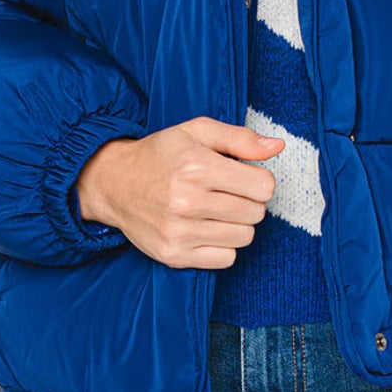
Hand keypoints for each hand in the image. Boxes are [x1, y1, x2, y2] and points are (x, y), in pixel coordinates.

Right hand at [74, 118, 284, 268]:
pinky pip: (226, 259)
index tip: (243, 176)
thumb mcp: (197, 132)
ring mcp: (179, 232)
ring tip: (217, 210)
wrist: (114, 183)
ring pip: (244, 237)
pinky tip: (206, 229)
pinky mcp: (173, 255)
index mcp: (196, 166)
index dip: (259, 179)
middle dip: (249, 201)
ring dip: (237, 224)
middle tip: (228, 192)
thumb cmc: (161, 154)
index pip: (263, 186)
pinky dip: (223, 246)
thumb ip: (240, 138)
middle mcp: (187, 201)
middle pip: (256, 213)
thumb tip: (278, 147)